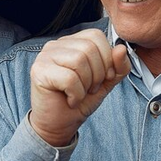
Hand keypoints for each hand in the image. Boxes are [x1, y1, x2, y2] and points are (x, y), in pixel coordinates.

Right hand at [28, 29, 130, 146]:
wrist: (59, 125)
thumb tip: (122, 49)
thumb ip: (118, 66)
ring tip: (79, 94)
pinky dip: (76, 94)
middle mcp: (55, 45)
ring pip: (78, 61)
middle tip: (90, 89)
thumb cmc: (79, 101)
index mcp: (71, 43)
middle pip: (89, 48)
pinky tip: (70, 100)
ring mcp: (44, 56)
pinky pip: (69, 78)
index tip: (104, 78)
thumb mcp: (106, 83)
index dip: (107, 58)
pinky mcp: (39, 71)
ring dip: (86, 84)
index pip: (95, 35)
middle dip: (97, 74)